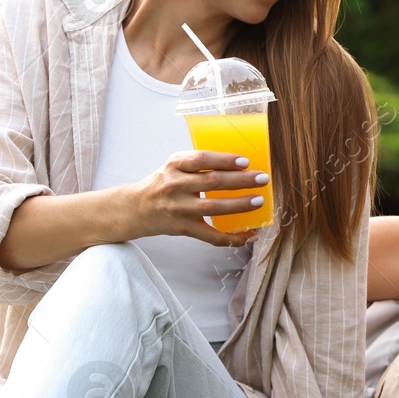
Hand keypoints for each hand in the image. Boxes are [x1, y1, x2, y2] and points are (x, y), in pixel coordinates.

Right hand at [126, 150, 267, 246]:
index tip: (245, 161)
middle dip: (241, 180)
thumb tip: (237, 165)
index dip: (224, 160)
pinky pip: (211, 236)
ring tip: (258, 200)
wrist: (136, 209)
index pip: (201, 160)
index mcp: (174, 165)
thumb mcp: (173, 166)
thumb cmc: (161, 184)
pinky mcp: (183, 228)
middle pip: (212, 182)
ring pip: (214, 207)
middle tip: (262, 178)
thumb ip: (197, 163)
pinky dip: (232, 237)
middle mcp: (175, 186)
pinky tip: (248, 234)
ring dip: (240, 204)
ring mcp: (179, 208)